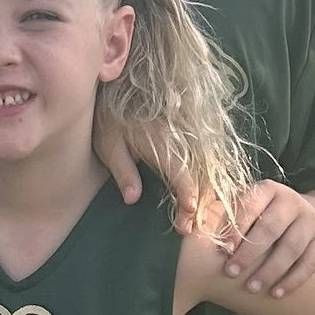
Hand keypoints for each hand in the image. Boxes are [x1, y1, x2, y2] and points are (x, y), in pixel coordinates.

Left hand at [94, 106, 216, 234]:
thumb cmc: (110, 115)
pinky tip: (196, 195)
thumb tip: (132, 199)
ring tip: (194, 217)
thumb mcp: (109, 144)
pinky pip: (202, 160)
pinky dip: (202, 179)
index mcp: (163, 143)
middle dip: (198, 204)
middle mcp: (181, 140)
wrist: (120, 87)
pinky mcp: (186, 136)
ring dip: (202, 193)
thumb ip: (123, 171)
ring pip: (205, 169)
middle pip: (200, 176)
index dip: (188, 199)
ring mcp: (186, 137)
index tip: (186, 221)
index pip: (183, 175)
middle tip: (187, 228)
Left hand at [215, 179, 314, 298]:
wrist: (298, 217)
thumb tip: (185, 226)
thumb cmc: (257, 217)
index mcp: (267, 189)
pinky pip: (310, 263)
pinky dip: (293, 280)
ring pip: (292, 247)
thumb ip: (216, 214)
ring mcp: (310, 220)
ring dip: (270, 270)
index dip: (236, 228)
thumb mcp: (240, 208)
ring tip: (252, 288)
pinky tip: (276, 294)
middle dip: (250, 253)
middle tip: (231, 273)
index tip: (222, 250)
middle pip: (271, 228)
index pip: (250, 206)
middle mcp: (292, 201)